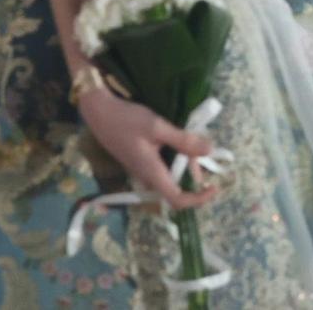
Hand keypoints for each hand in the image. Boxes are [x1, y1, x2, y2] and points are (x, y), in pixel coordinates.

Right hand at [77, 86, 217, 208]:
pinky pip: (164, 166)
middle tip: (206, 154)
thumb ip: (183, 140)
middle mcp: (147, 175)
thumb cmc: (127, 119)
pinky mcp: (142, 160)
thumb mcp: (157, 127)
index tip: (213, 187)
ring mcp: (143, 169)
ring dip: (186, 165)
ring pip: (170, 176)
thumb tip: (209, 151)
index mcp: (151, 172)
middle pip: (175, 189)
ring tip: (198, 143)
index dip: (197, 199)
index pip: (176, 199)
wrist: (100, 112)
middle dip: (194, 177)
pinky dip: (177, 158)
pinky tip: (183, 141)